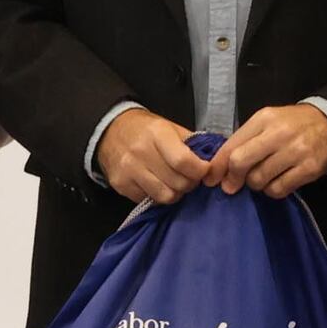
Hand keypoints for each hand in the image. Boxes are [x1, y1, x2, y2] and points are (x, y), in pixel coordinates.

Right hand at [95, 106, 211, 206]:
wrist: (110, 130)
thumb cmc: (146, 130)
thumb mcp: (171, 127)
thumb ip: (192, 144)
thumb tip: (216, 161)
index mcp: (157, 134)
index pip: (184, 161)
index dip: (200, 171)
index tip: (204, 170)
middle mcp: (140, 152)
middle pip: (177, 183)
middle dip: (190, 183)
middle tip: (190, 178)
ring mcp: (128, 170)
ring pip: (165, 196)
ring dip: (176, 193)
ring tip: (175, 183)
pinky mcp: (120, 184)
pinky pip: (148, 200)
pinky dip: (158, 196)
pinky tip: (158, 184)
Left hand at [212, 101, 326, 197]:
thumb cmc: (292, 125)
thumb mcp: (266, 123)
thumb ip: (243, 141)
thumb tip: (219, 170)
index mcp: (264, 118)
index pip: (232, 145)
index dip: (218, 166)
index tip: (211, 179)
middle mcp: (279, 134)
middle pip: (241, 162)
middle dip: (233, 178)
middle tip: (233, 185)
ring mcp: (296, 152)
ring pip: (259, 179)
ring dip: (256, 184)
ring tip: (263, 177)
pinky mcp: (310, 169)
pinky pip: (279, 189)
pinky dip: (273, 190)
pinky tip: (276, 182)